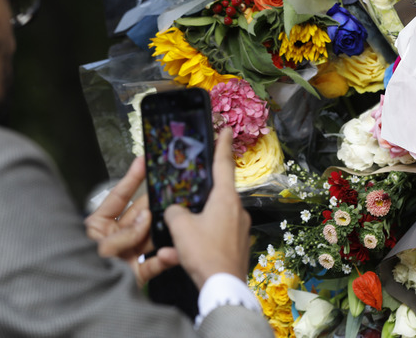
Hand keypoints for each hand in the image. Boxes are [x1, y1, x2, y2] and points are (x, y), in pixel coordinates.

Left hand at [84, 157, 178, 286]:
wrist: (79, 304)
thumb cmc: (76, 272)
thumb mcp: (98, 249)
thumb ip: (124, 234)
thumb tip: (146, 219)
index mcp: (98, 226)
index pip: (118, 197)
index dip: (132, 179)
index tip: (144, 162)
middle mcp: (115, 237)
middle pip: (140, 215)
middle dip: (154, 205)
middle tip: (170, 194)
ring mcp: (127, 254)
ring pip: (151, 236)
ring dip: (163, 231)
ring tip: (175, 223)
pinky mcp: (138, 273)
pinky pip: (156, 262)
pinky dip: (167, 258)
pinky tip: (172, 253)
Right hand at [164, 128, 250, 288]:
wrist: (223, 286)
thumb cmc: (203, 252)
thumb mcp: (180, 227)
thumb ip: (174, 212)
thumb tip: (175, 211)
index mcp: (226, 198)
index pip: (223, 164)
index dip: (222, 145)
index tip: (226, 129)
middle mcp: (238, 209)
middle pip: (219, 192)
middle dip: (205, 189)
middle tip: (192, 183)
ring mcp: (241, 228)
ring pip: (217, 215)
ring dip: (201, 217)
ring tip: (183, 225)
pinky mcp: (240, 244)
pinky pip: (219, 233)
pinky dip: (205, 235)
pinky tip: (188, 247)